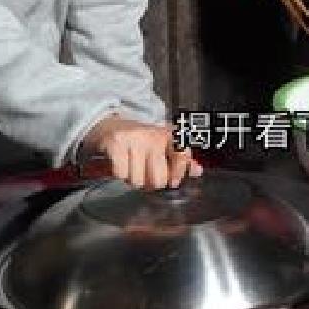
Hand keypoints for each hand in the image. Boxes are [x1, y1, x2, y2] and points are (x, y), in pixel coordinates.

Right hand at [80, 116, 202, 188]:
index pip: (182, 156)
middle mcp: (152, 135)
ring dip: (133, 179)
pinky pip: (121, 174)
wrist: (110, 125)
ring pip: (138, 180)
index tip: (174, 180)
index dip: (179, 172)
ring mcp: (134, 138)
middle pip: (159, 179)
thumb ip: (182, 160)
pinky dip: (120, 174)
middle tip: (147, 175)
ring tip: (133, 167)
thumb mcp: (163, 145)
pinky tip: (121, 165)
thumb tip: (198, 171)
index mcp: (168, 135)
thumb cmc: (140, 139)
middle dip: (152, 183)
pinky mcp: (116, 143)